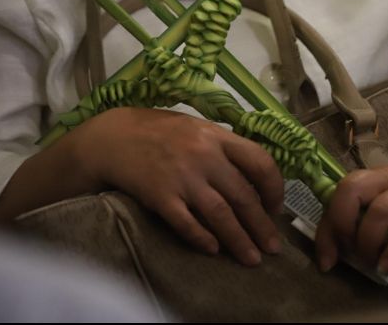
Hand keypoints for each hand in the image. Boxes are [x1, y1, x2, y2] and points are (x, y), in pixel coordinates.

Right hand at [68, 107, 284, 265]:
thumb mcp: (196, 128)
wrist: (112, 137)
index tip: (275, 208)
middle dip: (262, 226)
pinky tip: (213, 249)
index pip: (261, 162)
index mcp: (217, 136)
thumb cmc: (158, 131)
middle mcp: (204, 156)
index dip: (274, 189)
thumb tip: (253, 175)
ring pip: (220, 215)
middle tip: (272, 247)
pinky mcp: (160, 196)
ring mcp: (182, 177)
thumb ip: (223, 147)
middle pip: (243, 197)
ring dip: (239, 240)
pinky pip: (186, 224)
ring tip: (251, 258)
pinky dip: (202, 238)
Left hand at [315, 164, 387, 273]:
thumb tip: (329, 258)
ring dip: (368, 242)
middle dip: (342, 223)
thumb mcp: (385, 218)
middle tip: (350, 251)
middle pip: (352, 189)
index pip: (339, 193)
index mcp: (374, 177)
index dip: (328, 227)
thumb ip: (358, 227)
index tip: (327, 259)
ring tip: (370, 262)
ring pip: (379, 211)